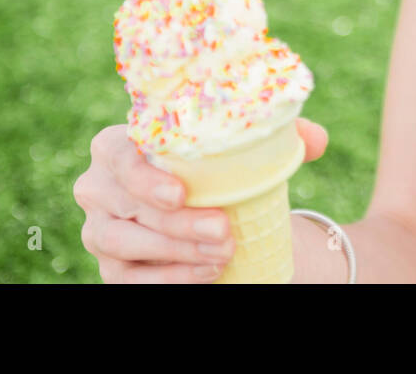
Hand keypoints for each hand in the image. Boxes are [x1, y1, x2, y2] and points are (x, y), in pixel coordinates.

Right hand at [73, 118, 327, 282]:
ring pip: (123, 242)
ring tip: (222, 252)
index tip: (181, 192)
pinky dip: (170, 278)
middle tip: (222, 229)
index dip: (143, 174)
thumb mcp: (245, 147)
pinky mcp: (112, 267)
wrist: (206, 209)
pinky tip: (207, 274)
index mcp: (119, 144)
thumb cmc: (219, 167)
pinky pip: (130, 278)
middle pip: (125, 203)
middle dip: (175, 221)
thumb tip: (317, 140)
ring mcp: (100, 229)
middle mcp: (98, 186)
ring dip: (175, 250)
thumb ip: (282, 137)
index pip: (117, 153)